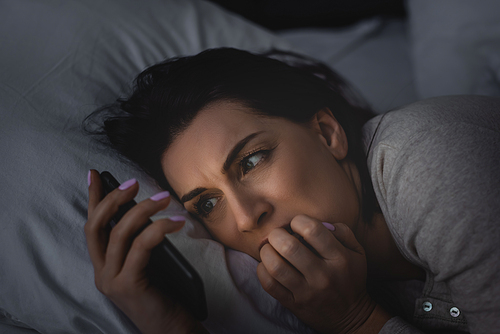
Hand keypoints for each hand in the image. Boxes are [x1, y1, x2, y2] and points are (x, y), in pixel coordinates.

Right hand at [85, 170, 206, 333]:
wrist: (172, 328)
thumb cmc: (164, 294)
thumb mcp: (148, 263)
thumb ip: (140, 242)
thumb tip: (147, 211)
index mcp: (104, 265)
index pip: (93, 226)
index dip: (93, 199)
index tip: (95, 174)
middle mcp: (101, 273)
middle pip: (96, 226)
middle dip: (113, 199)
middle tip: (134, 183)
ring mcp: (111, 280)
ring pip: (119, 233)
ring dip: (143, 209)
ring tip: (164, 198)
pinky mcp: (128, 285)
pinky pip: (141, 247)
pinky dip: (159, 229)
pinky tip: (175, 221)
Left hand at [257, 215, 390, 333]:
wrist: (350, 316)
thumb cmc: (350, 278)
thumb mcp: (357, 252)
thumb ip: (343, 231)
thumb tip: (321, 221)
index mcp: (339, 258)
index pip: (312, 230)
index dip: (298, 221)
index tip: (296, 224)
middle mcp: (323, 275)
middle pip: (289, 247)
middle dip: (277, 234)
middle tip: (278, 235)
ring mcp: (307, 291)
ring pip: (276, 266)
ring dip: (267, 252)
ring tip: (270, 249)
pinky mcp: (294, 304)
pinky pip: (270, 285)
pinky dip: (262, 270)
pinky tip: (267, 265)